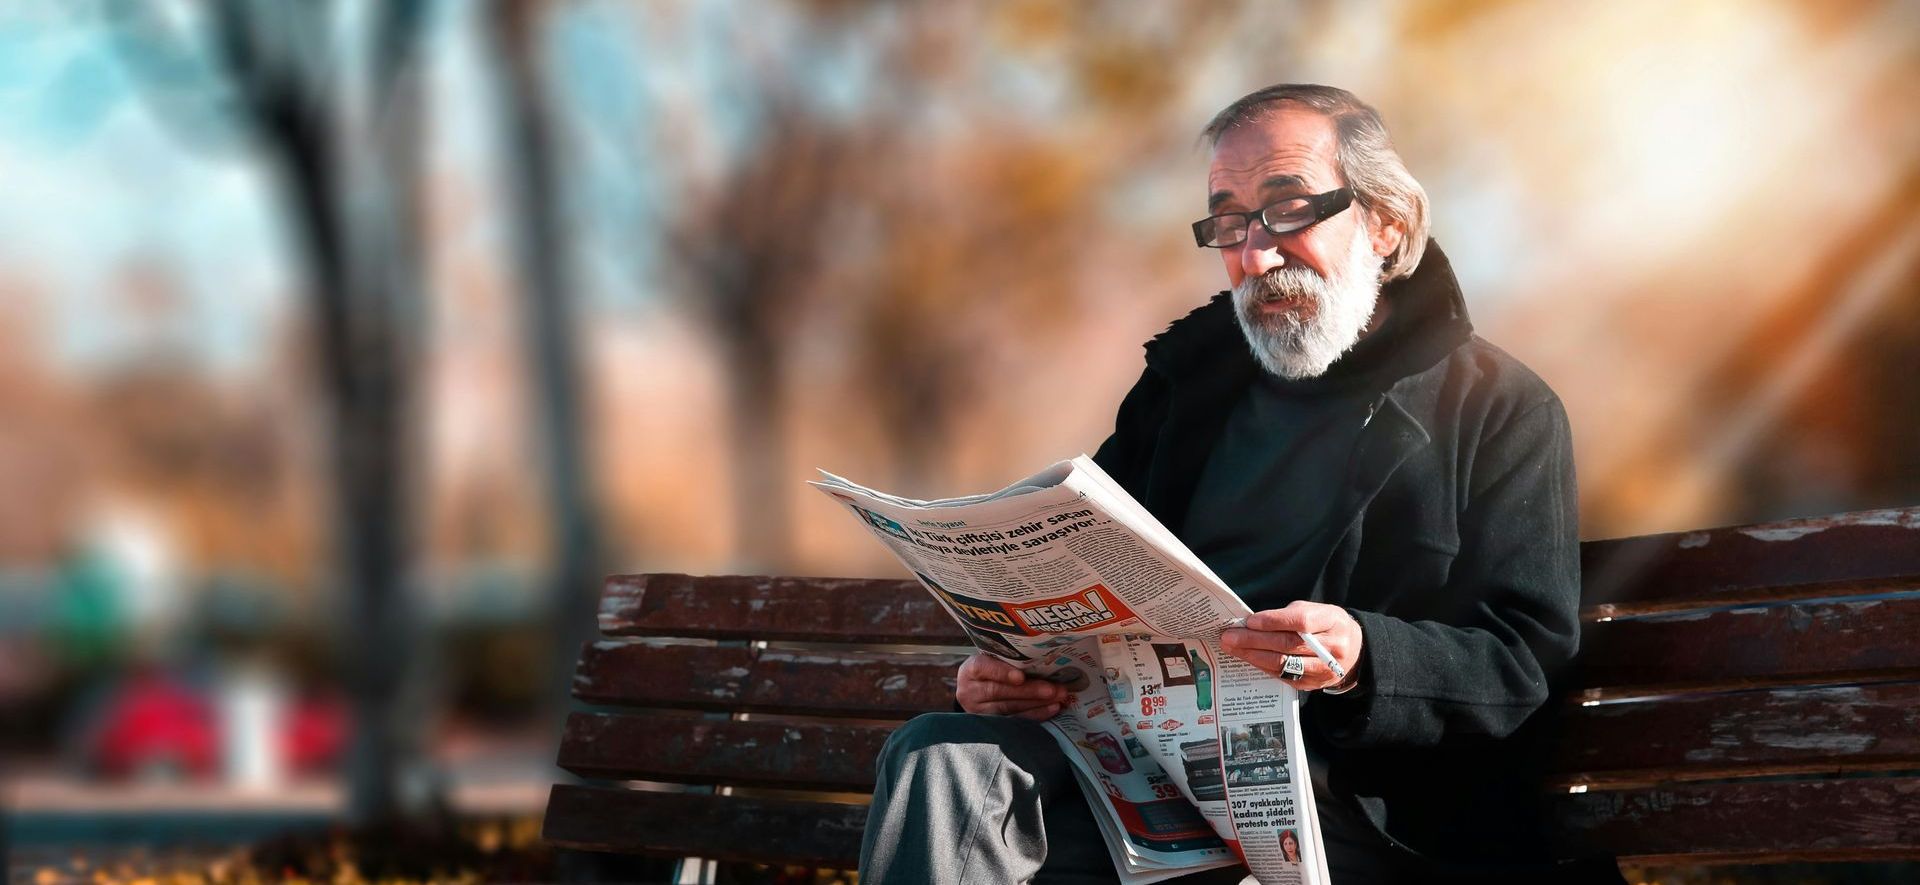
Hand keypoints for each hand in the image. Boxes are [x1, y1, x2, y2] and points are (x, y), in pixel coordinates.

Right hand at [955, 652, 1067, 719]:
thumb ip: (1009, 660)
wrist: (976, 689)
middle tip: (1053, 689)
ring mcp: (979, 711)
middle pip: (999, 692)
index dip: (1002, 673)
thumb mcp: (993, 659)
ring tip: (1057, 699)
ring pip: (1008, 708)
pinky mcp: (990, 725)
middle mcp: (970, 692)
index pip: (983, 668)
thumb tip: (1044, 659)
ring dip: (1036, 704)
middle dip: (1029, 691)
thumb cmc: (991, 669)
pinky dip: (1035, 715)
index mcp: (970, 670)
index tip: (1021, 677)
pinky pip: (1015, 721)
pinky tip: (1051, 709)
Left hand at [1220, 601, 1361, 690]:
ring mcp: (1324, 669)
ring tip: (1233, 648)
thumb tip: (1254, 623)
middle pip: (1288, 645)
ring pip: (1285, 664)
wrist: (1354, 650)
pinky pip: (1285, 676)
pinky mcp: (1315, 684)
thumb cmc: (1327, 625)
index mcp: (1332, 622)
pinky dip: (1264, 667)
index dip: (1273, 621)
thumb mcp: (1315, 610)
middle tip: (1229, 637)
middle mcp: (1332, 648)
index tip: (1249, 621)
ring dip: (1254, 656)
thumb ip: (1288, 615)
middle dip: (1255, 640)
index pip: (1300, 622)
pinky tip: (1249, 658)